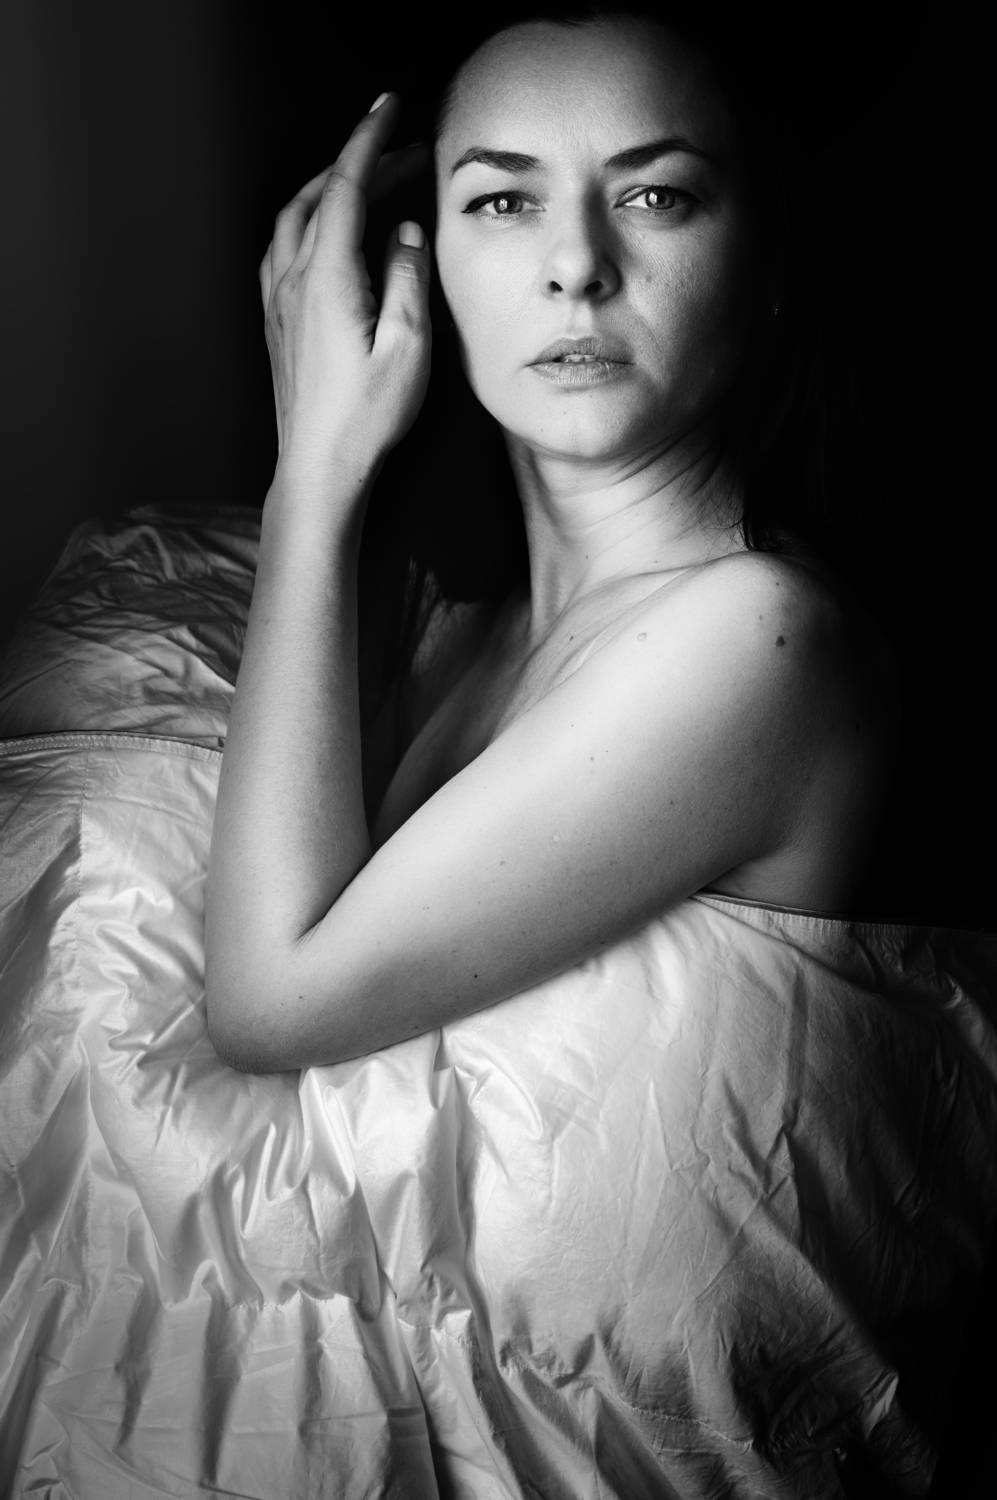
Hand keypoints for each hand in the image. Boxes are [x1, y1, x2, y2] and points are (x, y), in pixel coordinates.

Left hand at [260, 94, 430, 491]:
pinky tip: (327, 236)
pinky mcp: (275, 324)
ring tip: (367, 184)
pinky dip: (307, 223)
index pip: (345, 187)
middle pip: (317, 196)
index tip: (390, 109)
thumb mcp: (407, 347)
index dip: (369, 141)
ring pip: (292, 220)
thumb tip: (405, 233)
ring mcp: (276, 302)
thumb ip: (407, 280)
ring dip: (327, 189)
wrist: (318, 468)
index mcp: (326, 278)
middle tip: (401, 151)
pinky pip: (282, 250)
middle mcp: (292, 281)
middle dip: (357, 163)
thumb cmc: (365, 418)